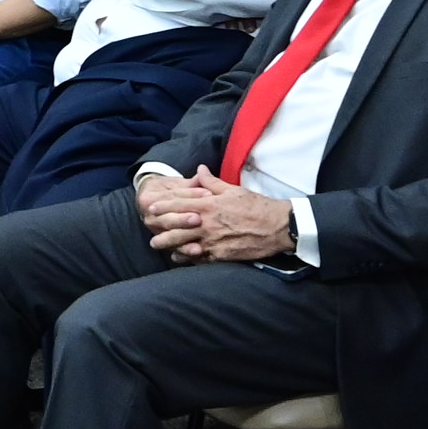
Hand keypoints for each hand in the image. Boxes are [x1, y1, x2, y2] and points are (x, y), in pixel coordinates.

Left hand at [140, 169, 295, 262]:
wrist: (277, 227)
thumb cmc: (256, 206)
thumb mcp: (233, 190)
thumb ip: (212, 183)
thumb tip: (200, 170)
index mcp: (210, 205)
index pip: (180, 204)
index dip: (163, 206)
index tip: (151, 208)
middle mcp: (207, 223)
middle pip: (176, 226)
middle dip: (160, 228)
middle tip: (149, 228)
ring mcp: (213, 241)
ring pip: (183, 244)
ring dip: (169, 245)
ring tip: (158, 245)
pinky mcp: (220, 255)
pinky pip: (198, 258)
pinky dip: (187, 258)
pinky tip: (178, 257)